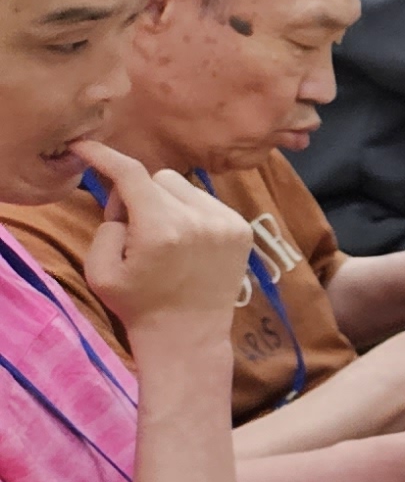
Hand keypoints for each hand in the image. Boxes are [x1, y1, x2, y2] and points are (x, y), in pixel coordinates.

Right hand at [73, 142, 255, 324]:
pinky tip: (185, 242)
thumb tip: (123, 197)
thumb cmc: (137, 305)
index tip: (85, 145)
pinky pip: (205, 201)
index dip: (104, 155)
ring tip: (161, 238)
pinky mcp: (242, 229)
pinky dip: (189, 211)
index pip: (131, 173)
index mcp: (160, 229)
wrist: (188, 336)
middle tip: (131, 228)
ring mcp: (226, 223)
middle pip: (156, 178)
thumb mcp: (100, 268)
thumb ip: (107, 223)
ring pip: (182, 186)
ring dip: (165, 202)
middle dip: (137, 195)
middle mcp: (198, 220)